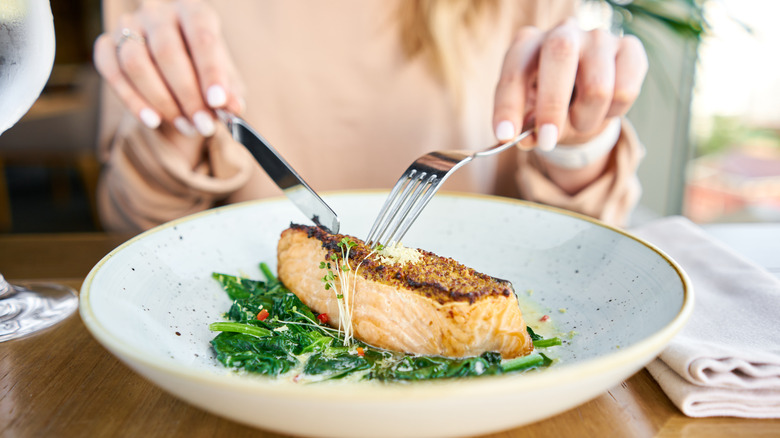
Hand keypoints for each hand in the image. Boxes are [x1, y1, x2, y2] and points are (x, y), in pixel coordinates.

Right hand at [94, 0, 243, 139]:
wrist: (174, 73)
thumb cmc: (204, 73)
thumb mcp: (224, 81)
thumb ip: (230, 92)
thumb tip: (233, 108)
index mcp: (193, 12)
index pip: (202, 38)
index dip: (211, 72)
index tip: (218, 102)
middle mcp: (158, 13)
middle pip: (167, 53)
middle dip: (187, 95)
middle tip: (203, 125)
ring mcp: (128, 25)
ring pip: (136, 63)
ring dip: (162, 101)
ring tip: (185, 126)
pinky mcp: (106, 44)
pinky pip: (111, 71)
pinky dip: (131, 100)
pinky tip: (152, 121)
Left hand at [493, 18, 647, 150]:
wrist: (589, 92)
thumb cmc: (552, 102)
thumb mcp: (532, 116)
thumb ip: (527, 128)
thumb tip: (526, 139)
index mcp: (529, 44)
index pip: (515, 69)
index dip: (508, 104)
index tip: (505, 136)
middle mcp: (563, 32)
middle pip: (560, 54)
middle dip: (551, 105)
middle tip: (547, 141)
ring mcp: (599, 37)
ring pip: (597, 87)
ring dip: (586, 120)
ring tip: (580, 123)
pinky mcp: (630, 48)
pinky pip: (625, 91)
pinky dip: (613, 113)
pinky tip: (605, 109)